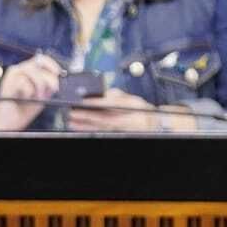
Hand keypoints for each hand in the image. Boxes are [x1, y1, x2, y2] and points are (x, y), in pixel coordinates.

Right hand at [0, 53, 64, 130]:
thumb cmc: (25, 107)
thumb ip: (49, 85)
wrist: (11, 120)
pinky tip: (25, 98)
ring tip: (36, 97)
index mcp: (30, 72)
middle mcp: (21, 70)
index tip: (58, 73)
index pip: (42, 60)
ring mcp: (13, 75)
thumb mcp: (42, 95)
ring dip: (38, 86)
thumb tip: (57, 77)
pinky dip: (28, 92)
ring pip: (32, 71)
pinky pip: (23, 82)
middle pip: (39, 63)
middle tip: (50, 91)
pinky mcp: (7, 82)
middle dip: (48, 78)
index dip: (51, 64)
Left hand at [66, 90, 199, 131]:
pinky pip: (101, 132)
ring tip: (72, 121)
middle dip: (85, 115)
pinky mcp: (116, 133)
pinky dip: (90, 130)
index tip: (82, 101)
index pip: (109, 104)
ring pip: (99, 126)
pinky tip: (81, 128)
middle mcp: (123, 119)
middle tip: (72, 112)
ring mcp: (119, 128)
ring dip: (84, 125)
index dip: (95, 102)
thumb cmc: (141, 110)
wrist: (153, 125)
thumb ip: (117, 95)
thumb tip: (103, 92)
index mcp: (128, 108)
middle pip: (101, 117)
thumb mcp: (132, 99)